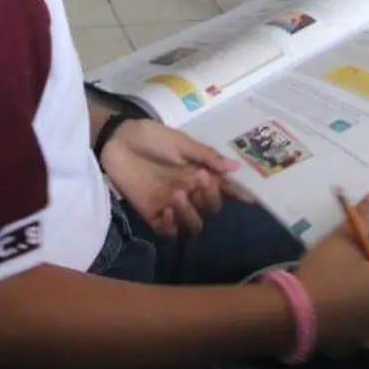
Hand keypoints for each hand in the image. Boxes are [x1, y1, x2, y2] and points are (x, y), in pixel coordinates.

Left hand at [99, 119, 251, 235]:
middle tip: (198, 181)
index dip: (236, 195)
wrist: (118, 141)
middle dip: (209, 199)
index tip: (249, 201)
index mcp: (199, 173)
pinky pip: (169, 231)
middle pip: (211, 208)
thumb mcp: (180, 142)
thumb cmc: (151, 137)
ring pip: (194, 224)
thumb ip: (206, 156)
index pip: (223, 188)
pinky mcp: (152, 214)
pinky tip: (165, 211)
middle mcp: (189, 191)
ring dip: (190, 214)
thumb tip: (236, 166)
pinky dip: (171, 226)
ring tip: (176, 196)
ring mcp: (172, 204)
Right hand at [292, 192, 368, 353]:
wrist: (293, 314)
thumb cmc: (324, 272)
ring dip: (367, 300)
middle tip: (365, 267)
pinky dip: (350, 318)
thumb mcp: (341, 241)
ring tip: (348, 287)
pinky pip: (355, 328)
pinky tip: (333, 309)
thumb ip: (363, 219)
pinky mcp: (349, 347)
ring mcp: (368, 333)